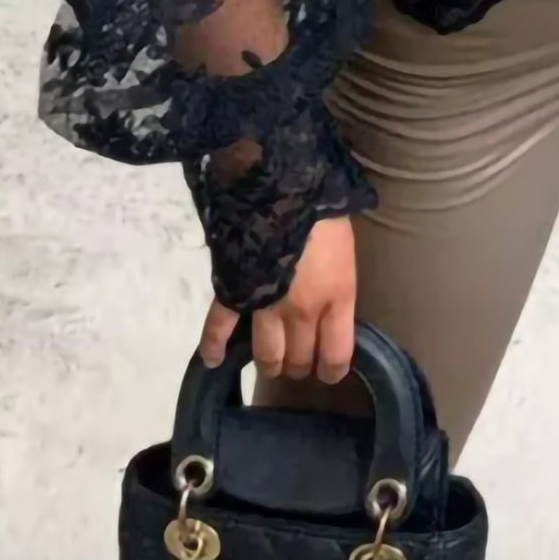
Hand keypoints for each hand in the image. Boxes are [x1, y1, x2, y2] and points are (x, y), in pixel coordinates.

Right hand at [198, 215, 357, 383]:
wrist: (284, 186)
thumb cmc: (325, 211)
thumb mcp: (346, 249)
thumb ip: (339, 282)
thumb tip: (334, 301)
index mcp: (336, 298)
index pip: (337, 354)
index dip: (333, 370)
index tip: (329, 372)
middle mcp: (303, 313)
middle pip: (300, 359)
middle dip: (300, 365)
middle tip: (298, 361)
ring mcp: (266, 307)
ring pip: (267, 356)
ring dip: (269, 364)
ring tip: (270, 363)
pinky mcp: (235, 293)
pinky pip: (219, 328)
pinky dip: (213, 347)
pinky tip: (212, 360)